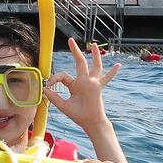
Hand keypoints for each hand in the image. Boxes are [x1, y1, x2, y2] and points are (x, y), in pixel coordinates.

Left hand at [45, 39, 129, 162]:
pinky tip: (118, 65)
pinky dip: (112, 72)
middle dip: (75, 51)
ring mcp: (92, 83)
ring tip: (93, 44)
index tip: (48, 84)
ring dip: (94, 55)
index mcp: (74, 85)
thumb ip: (54, 97)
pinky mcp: (98, 87)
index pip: (63, 75)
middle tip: (70, 40)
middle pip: (79, 62)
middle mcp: (83, 81)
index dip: (54, 78)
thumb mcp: (63, 105)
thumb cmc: (78, 115)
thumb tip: (45, 89)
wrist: (89, 122)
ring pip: (94, 65)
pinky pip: (106, 78)